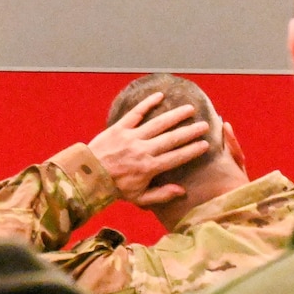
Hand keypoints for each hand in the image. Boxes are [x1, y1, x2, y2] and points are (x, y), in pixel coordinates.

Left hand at [85, 93, 210, 207]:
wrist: (87, 175)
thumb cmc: (114, 187)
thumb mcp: (138, 198)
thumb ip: (161, 195)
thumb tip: (182, 191)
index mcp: (149, 167)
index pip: (177, 157)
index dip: (192, 150)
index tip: (205, 144)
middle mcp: (143, 150)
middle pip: (172, 138)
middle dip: (190, 131)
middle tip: (204, 125)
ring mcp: (131, 137)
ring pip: (158, 123)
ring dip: (175, 115)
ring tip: (189, 109)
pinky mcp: (119, 127)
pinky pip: (135, 113)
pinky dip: (147, 103)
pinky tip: (159, 95)